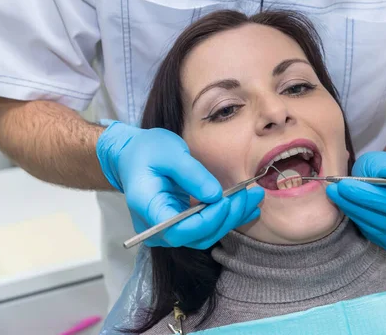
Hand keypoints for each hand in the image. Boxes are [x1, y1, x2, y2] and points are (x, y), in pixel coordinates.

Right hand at [96, 121, 262, 248]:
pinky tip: (246, 206)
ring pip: (205, 235)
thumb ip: (192, 174)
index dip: (208, 220)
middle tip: (251, 195)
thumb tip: (216, 195)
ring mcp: (167, 229)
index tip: (228, 200)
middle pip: (197, 235)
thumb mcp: (169, 152)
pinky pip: (205, 227)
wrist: (131, 156)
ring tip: (254, 198)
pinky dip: (227, 217)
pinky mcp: (179, 224)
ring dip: (232, 218)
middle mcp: (156, 227)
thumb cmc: (146, 150)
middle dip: (227, 217)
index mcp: (148, 208)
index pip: (180, 230)